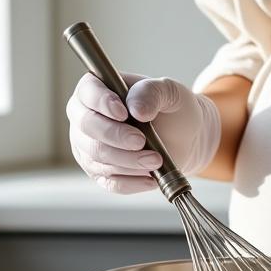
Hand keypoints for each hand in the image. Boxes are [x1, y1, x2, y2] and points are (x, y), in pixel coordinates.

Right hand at [67, 73, 220, 193]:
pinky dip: (131, 182)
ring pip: (97, 158)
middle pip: (86, 127)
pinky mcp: (100, 173)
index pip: (87, 92)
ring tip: (156, 160)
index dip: (101, 103)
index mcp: (97, 88)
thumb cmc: (172, 109)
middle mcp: (85, 117)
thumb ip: (152, 92)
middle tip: (141, 141)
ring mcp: (88, 148)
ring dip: (128, 161)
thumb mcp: (170, 92)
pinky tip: (150, 178)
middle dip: (115, 136)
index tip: (124, 113)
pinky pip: (109, 182)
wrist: (185, 137)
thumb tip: (136, 109)